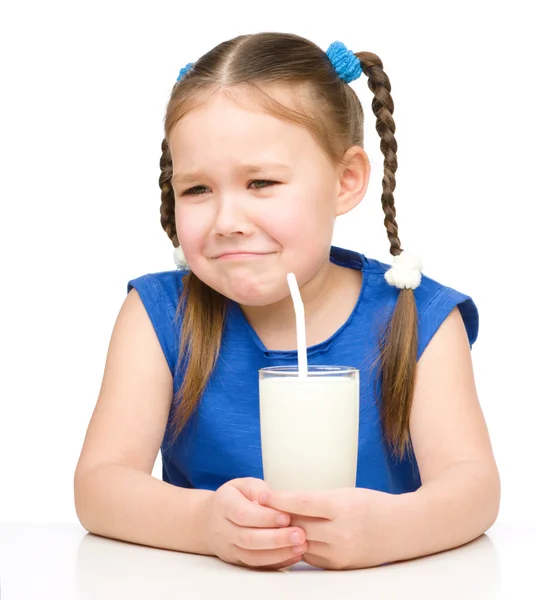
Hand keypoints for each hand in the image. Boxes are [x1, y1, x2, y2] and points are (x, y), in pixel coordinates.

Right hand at [201, 477, 307, 569]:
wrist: (208, 521)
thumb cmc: (234, 498)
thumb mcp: (242, 485)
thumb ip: (258, 489)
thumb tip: (273, 499)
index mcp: (224, 505)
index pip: (243, 514)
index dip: (265, 517)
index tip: (286, 516)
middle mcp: (223, 529)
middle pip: (248, 538)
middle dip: (276, 538)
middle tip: (300, 534)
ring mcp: (228, 548)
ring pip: (252, 556)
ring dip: (279, 553)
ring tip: (302, 546)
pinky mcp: (237, 561)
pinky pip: (256, 566)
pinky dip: (276, 563)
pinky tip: (294, 556)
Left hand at [261, 487, 393, 569]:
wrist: (403, 529)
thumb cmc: (373, 505)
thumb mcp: (346, 494)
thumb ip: (318, 501)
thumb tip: (287, 503)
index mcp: (341, 507)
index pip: (301, 503)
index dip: (278, 499)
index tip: (261, 494)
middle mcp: (339, 532)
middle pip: (297, 525)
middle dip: (278, 518)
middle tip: (259, 509)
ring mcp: (339, 552)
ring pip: (300, 543)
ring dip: (286, 534)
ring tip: (272, 524)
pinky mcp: (339, 566)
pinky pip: (310, 557)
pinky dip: (300, 547)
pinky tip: (293, 538)